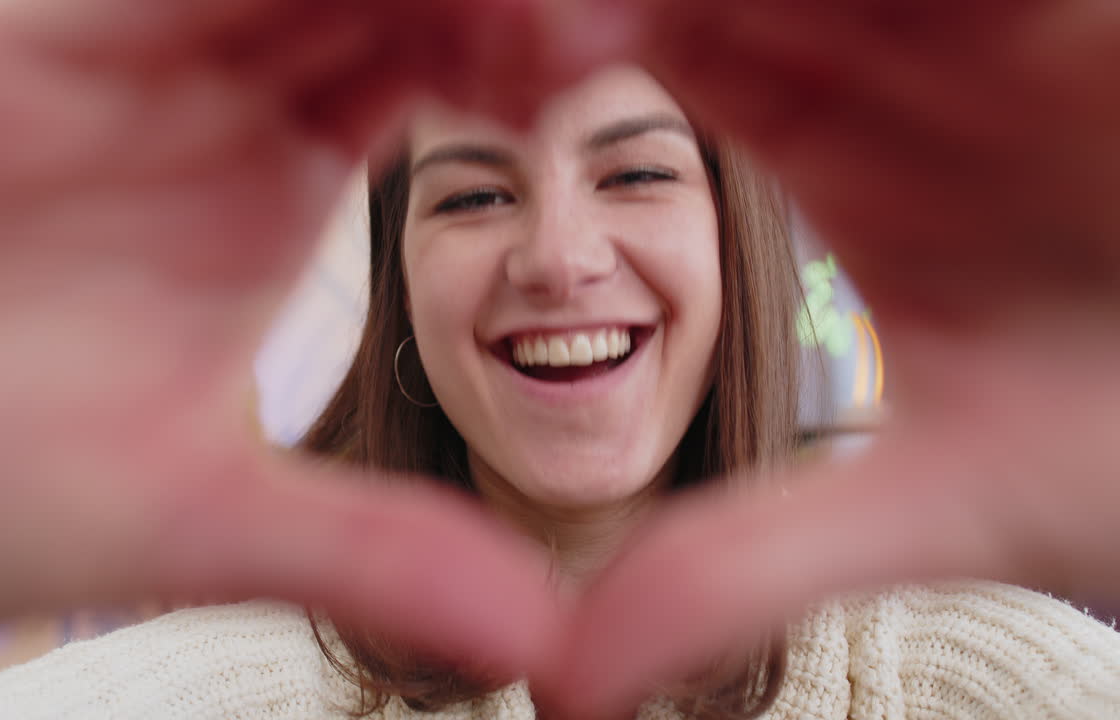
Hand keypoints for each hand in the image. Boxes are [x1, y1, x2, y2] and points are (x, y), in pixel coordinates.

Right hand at [0, 0, 569, 675]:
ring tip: (522, 15)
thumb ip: (370, 553)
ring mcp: (132, 54)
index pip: (444, 67)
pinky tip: (352, 2)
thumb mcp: (196, 519)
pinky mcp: (34, 33)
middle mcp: (219, 99)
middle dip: (491, 2)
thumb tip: (541, 640)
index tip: (594, 89)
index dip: (530, 61)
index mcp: (277, 179)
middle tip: (588, 29)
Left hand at [545, 1, 1119, 714]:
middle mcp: (910, 79)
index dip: (589, 53)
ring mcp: (996, 37)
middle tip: (549, 19)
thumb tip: (568, 682)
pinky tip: (891, 4)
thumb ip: (744, 566)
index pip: (684, 55)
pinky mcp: (1085, 22)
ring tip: (611, 12)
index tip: (519, 64)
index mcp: (843, 160)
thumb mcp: (923, 509)